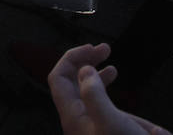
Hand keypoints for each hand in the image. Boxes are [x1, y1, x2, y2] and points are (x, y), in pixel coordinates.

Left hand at [49, 44, 169, 134]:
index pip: (59, 79)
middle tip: (104, 48)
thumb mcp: (110, 122)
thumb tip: (84, 70)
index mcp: (74, 116)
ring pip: (84, 88)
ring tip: (108, 57)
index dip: (71, 58)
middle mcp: (80, 117)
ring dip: (93, 68)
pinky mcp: (109, 124)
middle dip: (83, 59)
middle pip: (69, 81)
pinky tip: (114, 74)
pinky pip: (99, 97)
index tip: (94, 48)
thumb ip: (94, 95)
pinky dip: (104, 81)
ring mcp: (94, 120)